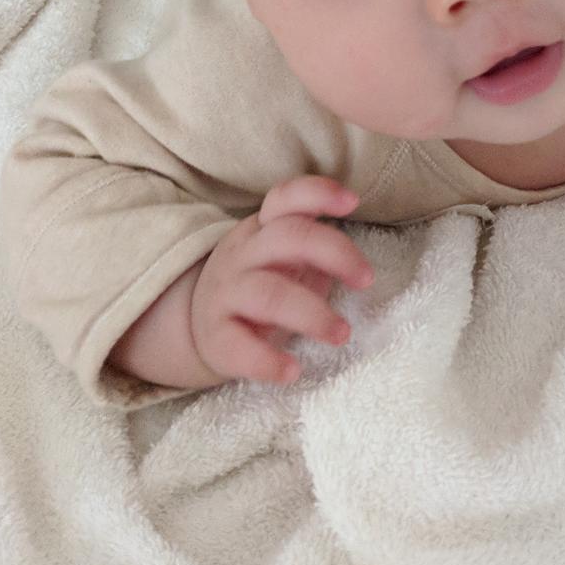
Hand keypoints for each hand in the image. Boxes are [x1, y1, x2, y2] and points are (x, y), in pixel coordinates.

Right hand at [190, 177, 373, 385]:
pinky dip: (268, 361)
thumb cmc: (260, 284)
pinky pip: (239, 346)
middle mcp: (242, 254)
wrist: (196, 322)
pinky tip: (292, 371)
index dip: (318, 194)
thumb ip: (314, 246)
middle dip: (335, 254)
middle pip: (289, 238)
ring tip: (342, 334)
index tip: (353, 201)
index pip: (285, 198)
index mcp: (262, 229)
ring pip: (269, 294)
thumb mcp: (282, 256)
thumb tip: (359, 257)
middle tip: (367, 280)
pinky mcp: (215, 337)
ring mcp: (226, 294)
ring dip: (313, 314)